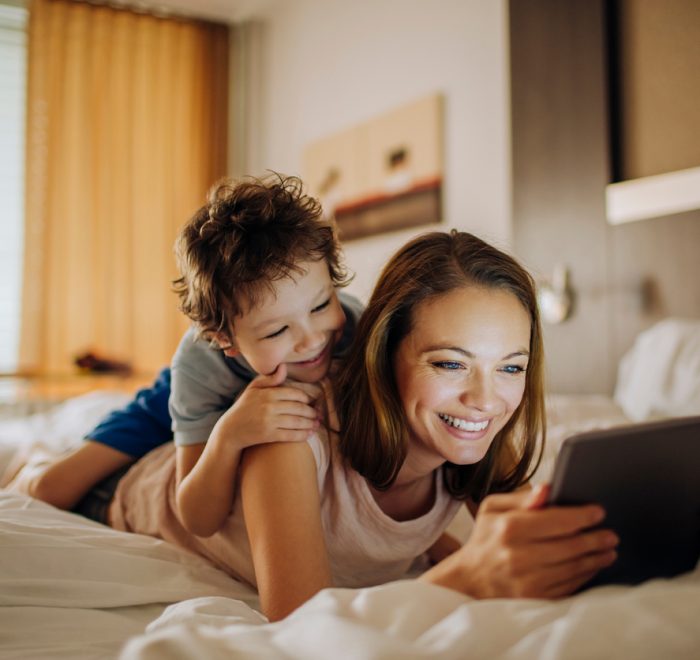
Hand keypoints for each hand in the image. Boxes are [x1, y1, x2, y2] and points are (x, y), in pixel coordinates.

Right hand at [213, 364, 320, 449]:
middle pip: (298, 408)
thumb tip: (283, 366)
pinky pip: (291, 435)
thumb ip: (270, 378)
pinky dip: (303, 434)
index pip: (294, 393)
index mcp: (267, 393)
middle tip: (318, 414)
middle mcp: (269, 406)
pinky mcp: (269, 435)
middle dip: (311, 412)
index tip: (310, 401)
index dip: (305, 398)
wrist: (231, 430)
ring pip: (297, 421)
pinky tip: (309, 433)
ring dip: (310, 423)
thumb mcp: (253, 388)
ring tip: (317, 424)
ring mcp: (269, 421)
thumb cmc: (244, 407)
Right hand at [430, 485, 618, 598]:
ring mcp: (527, 580)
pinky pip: (568, 586)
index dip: (582, 515)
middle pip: (569, 546)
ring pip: (573, 567)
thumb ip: (522, 498)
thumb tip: (548, 489)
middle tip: (611, 534)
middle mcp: (519, 555)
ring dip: (596, 558)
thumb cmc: (486, 537)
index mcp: (510, 528)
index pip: (556, 520)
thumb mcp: (494, 508)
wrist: (472, 577)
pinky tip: (593, 566)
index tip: (599, 511)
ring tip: (608, 550)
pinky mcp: (534, 598)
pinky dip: (585, 575)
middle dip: (595, 538)